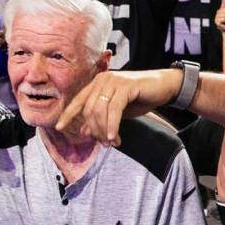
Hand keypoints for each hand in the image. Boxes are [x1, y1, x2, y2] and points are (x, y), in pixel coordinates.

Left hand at [55, 70, 180, 145]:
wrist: (164, 86)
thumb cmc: (141, 97)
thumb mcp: (118, 111)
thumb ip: (101, 118)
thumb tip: (85, 131)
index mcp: (97, 83)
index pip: (78, 101)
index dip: (68, 115)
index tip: (59, 128)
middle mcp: (103, 80)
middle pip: (89, 109)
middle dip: (95, 130)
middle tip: (105, 144)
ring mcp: (114, 81)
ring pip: (99, 110)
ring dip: (104, 130)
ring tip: (112, 142)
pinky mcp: (126, 86)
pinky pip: (114, 109)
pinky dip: (112, 125)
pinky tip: (114, 136)